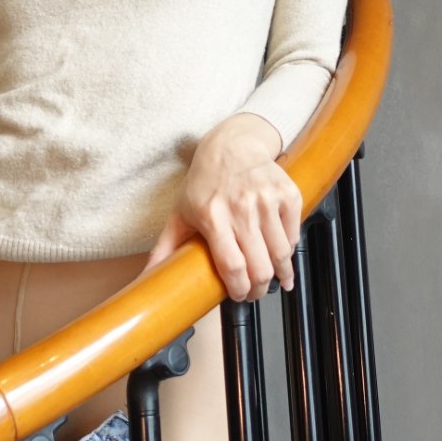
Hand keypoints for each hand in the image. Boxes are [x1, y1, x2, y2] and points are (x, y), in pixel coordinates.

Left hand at [141, 114, 301, 303]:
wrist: (233, 145)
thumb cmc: (204, 182)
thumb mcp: (180, 213)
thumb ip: (165, 248)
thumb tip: (148, 278)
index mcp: (212, 216)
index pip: (232, 265)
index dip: (239, 288)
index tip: (239, 295)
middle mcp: (241, 208)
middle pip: (260, 266)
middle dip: (260, 288)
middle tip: (256, 292)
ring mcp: (267, 200)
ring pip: (281, 253)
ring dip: (280, 274)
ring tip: (275, 280)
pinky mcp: (287, 194)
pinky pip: (293, 234)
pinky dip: (290, 249)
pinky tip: (281, 253)